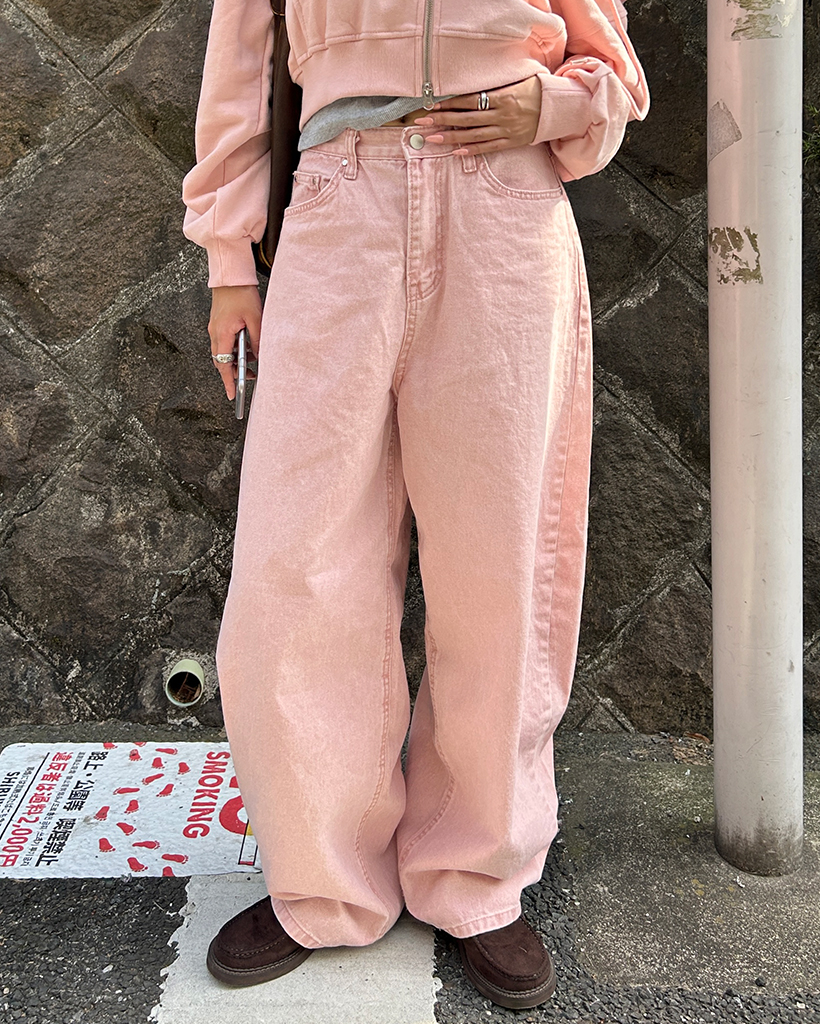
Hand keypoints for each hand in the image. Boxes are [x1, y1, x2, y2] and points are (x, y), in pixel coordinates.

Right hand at [208, 285, 261, 400]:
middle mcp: (215, 333)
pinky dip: (234, 350)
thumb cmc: (241, 293)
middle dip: (235, 372)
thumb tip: (260, 356)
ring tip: (253, 360)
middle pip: (221, 361)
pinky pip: (224, 343)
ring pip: (223, 353)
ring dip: (236, 360)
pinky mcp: (218, 324)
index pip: (223, 365)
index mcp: (222, 333)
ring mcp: (215, 328)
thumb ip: (257, 340)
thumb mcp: (255, 318)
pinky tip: (247, 347)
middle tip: (251, 376)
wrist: (230, 275)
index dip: (228, 382)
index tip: (233, 394)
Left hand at [414, 76, 541, 155]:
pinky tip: (456, 151)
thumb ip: (494, 87)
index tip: (432, 106)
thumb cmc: (535, 90)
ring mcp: (506, 130)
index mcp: (502, 97)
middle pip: (467, 119)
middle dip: (442, 122)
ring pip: (474, 135)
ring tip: (433, 139)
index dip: (450, 104)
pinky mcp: (511, 142)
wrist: (557, 108)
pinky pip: (488, 148)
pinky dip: (472, 150)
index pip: (470, 101)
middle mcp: (502, 115)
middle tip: (422, 124)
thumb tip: (471, 90)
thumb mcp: (516, 81)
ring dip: (451, 138)